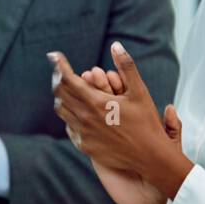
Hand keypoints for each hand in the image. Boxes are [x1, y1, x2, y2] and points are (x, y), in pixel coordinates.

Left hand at [51, 43, 191, 196]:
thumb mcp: (140, 92)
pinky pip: (69, 127)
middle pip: (60, 93)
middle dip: (59, 79)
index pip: (68, 79)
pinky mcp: (84, 145)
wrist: (150, 158)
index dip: (59, 65)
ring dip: (62, 98)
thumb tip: (116, 45)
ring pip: (62, 110)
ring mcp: (83, 133)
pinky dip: (70, 116)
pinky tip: (75, 111)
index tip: (54, 55)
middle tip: (60, 71)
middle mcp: (84, 118)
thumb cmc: (147, 123)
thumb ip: (126, 67)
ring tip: (66, 89)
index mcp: (96, 102)